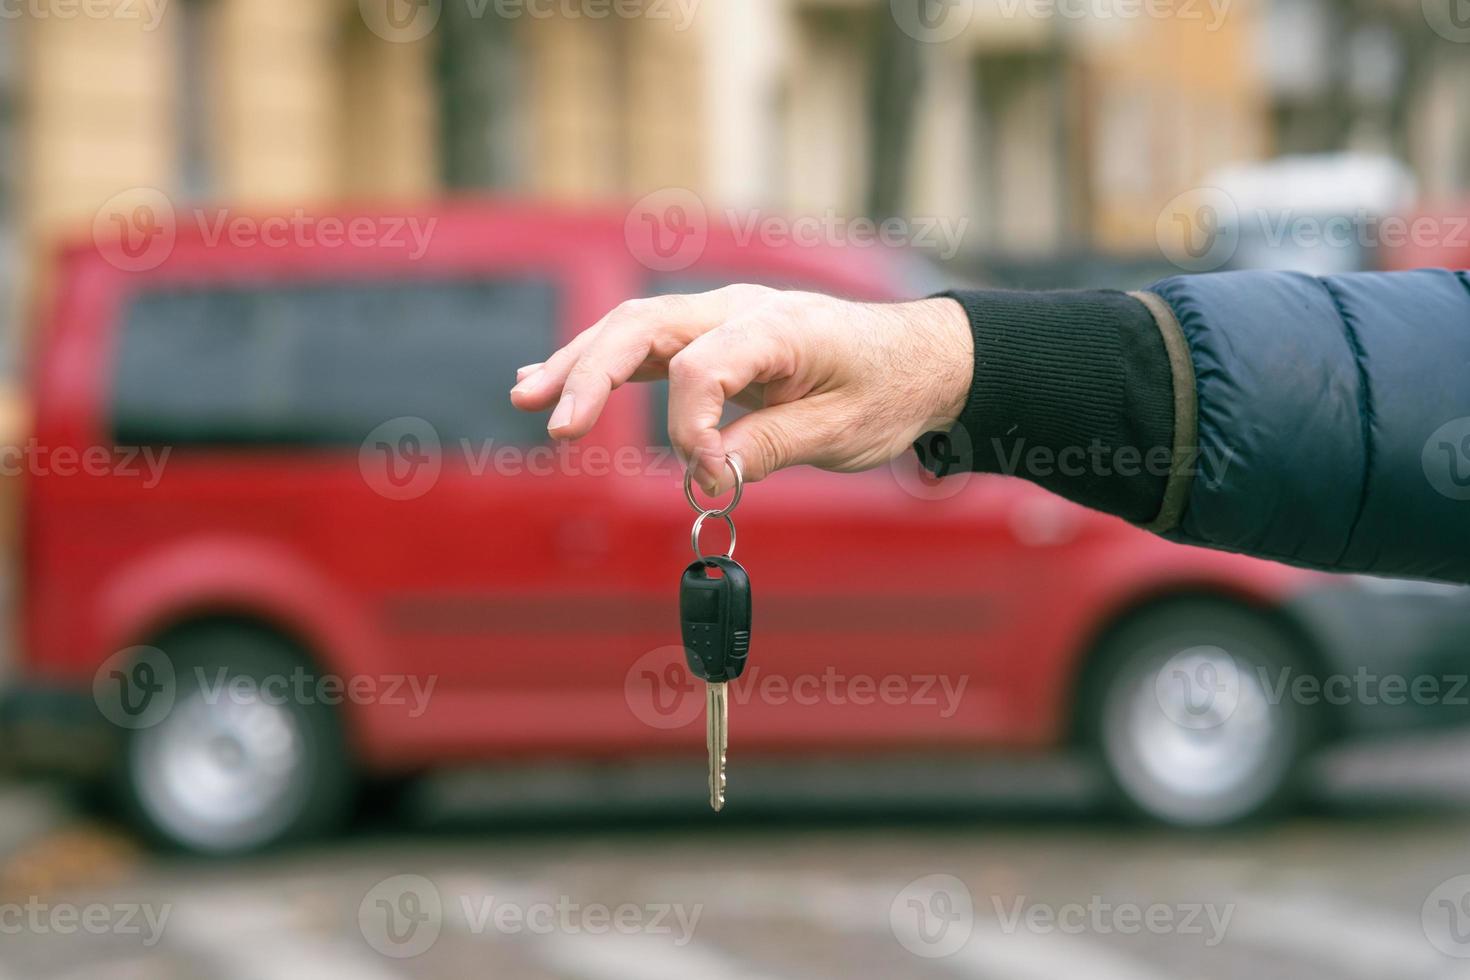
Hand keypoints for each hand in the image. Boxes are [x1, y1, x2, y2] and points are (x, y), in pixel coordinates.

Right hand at [508, 285, 973, 493]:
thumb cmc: (887, 391)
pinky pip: (646, 342)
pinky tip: (553, 379)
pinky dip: (600, 361)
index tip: (712, 481)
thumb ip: (768, 447)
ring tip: (526, 398)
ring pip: (633, 328)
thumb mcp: (841, 431)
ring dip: (578, 362)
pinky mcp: (714, 335)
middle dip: (591, 375)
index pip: (701, 367)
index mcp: (775, 326)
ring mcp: (722, 316)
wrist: (921, 358)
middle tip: (557, 428)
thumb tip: (705, 474)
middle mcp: (739, 308)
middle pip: (643, 327)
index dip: (691, 430)